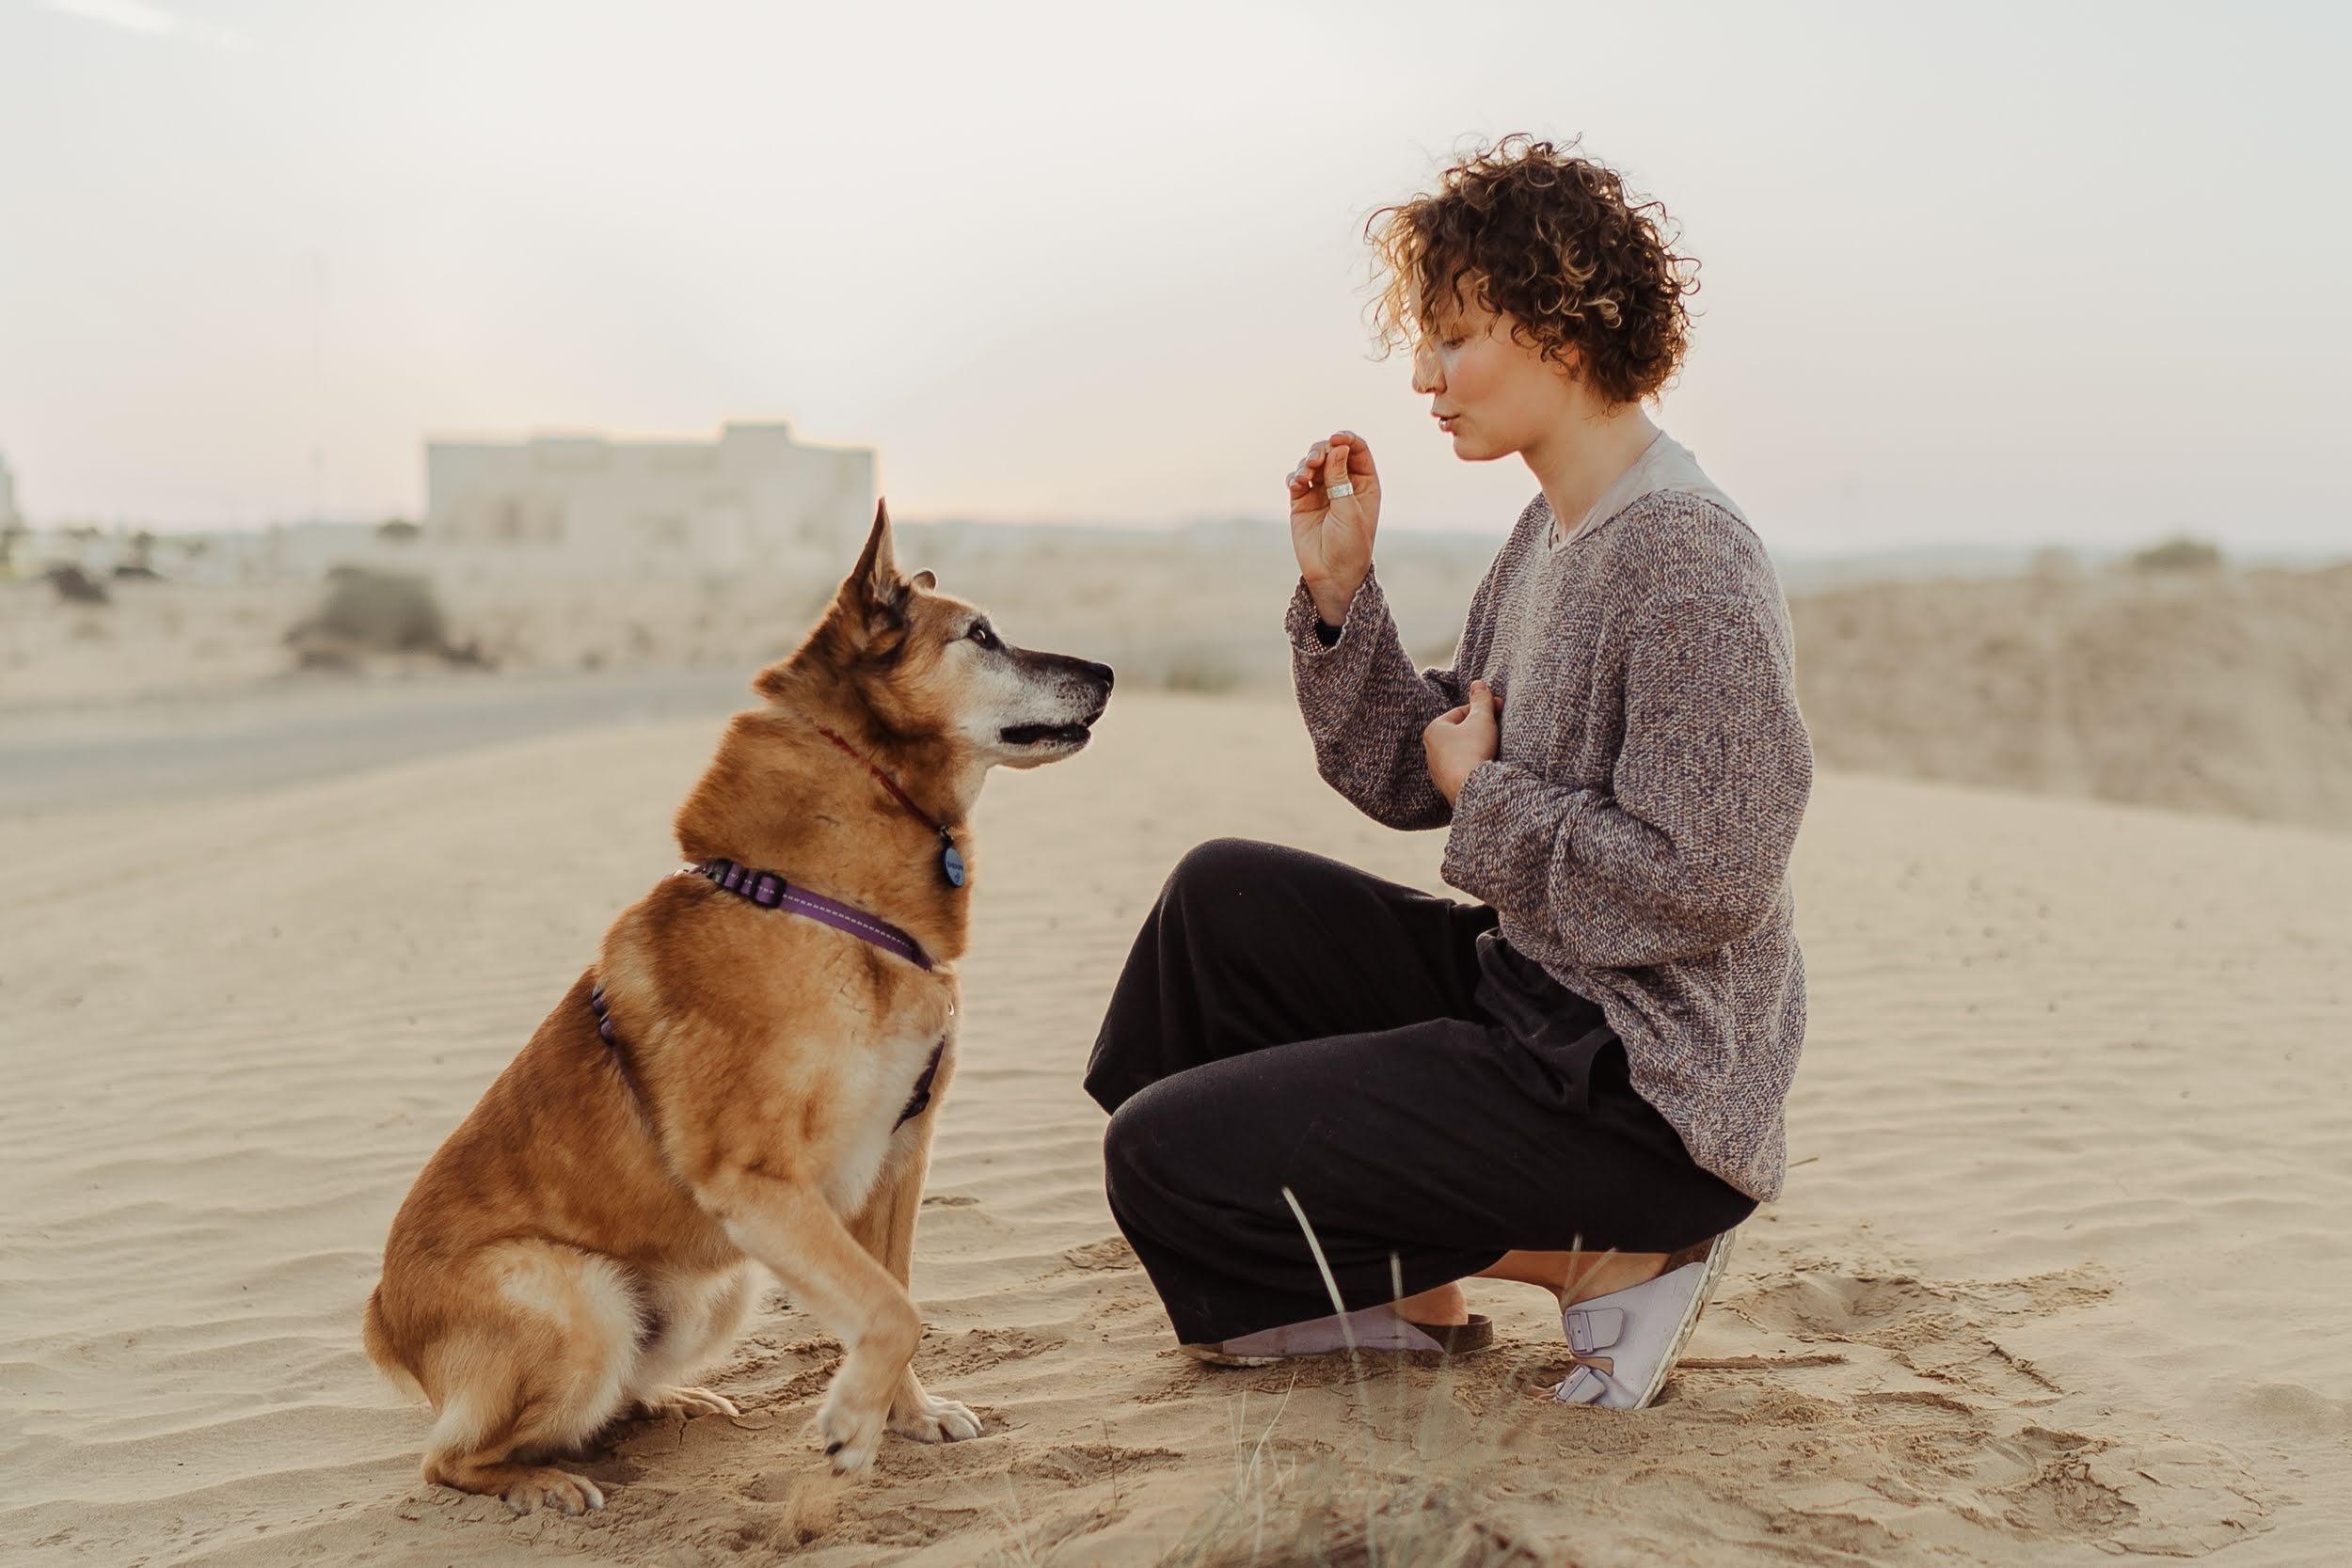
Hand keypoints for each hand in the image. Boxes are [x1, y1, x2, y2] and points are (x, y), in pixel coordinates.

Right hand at [1287, 430, 1381, 625]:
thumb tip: (1337, 447)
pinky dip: (1295, 476)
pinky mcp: (1301, 501)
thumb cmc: (1350, 545)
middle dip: (1321, 450)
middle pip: (1332, 451)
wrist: (1331, 574)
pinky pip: (1296, 479)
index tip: (1335, 439)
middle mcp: (1343, 483)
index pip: (1357, 450)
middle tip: (1314, 460)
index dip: (1346, 439)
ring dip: (1306, 462)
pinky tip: (1297, 484)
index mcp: (1364, 483)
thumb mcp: (1349, 509)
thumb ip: (1340, 478)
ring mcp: (1322, 491)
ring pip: (1312, 462)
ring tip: (1305, 477)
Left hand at [1423, 680, 1500, 804]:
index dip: (1482, 709)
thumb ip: (1481, 699)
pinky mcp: (1447, 786)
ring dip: (1477, 747)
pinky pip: (1463, 769)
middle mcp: (1430, 751)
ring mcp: (1437, 771)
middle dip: (1480, 729)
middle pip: (1460, 732)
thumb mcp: (1481, 719)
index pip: (1461, 712)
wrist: (1474, 789)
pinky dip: (1474, 765)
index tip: (1500, 708)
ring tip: (1494, 749)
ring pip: (1461, 751)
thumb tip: (1478, 683)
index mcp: (1433, 730)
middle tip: (1498, 729)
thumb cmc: (1474, 749)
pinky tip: (1486, 767)